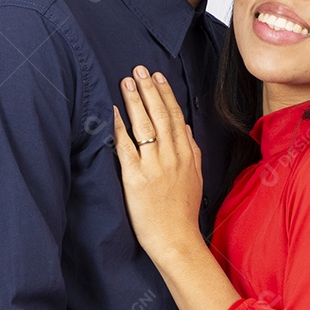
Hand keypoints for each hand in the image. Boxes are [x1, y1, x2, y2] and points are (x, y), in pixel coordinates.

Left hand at [113, 65, 204, 255]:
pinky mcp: (136, 178)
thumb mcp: (196, 177)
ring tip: (126, 82)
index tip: (157, 77)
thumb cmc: (183, 211)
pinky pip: (126, 147)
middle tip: (138, 69)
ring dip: (135, 101)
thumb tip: (186, 128)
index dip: (166, 94)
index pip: (176, 117)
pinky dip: (120, 128)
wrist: (176, 240)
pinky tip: (113, 113)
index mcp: (186, 155)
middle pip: (161, 115)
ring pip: (145, 126)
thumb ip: (191, 150)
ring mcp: (154, 166)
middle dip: (149, 89)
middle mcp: (172, 156)